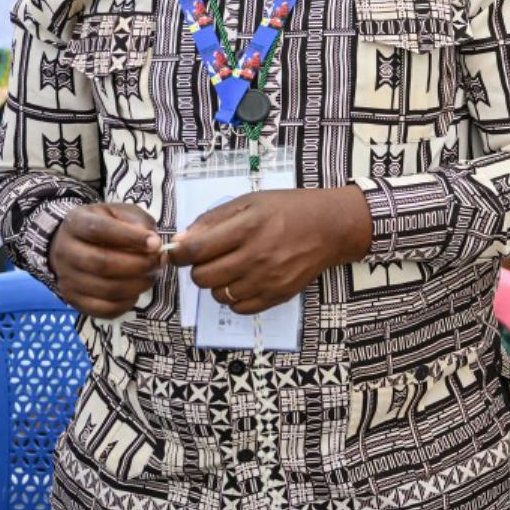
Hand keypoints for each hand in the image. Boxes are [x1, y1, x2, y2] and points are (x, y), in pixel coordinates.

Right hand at [49, 203, 160, 317]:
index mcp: (76, 224)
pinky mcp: (73, 300)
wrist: (74, 244)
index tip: (156, 243)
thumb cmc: (105, 226)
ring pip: (105, 289)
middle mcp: (65, 252)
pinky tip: (136, 292)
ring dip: (137, 285)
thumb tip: (153, 244)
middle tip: (159, 262)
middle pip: (102, 263)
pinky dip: (126, 304)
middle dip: (139, 264)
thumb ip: (138, 222)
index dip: (130, 237)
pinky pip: (103, 310)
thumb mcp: (121, 213)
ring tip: (152, 275)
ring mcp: (66, 278)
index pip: (99, 230)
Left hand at [171, 187, 369, 314]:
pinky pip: (239, 307)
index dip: (178, 254)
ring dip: (218, 283)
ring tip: (233, 268)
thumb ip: (213, 220)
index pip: (195, 250)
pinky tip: (245, 281)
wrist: (331, 227)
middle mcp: (257, 255)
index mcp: (248, 227)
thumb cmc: (289, 210)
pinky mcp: (278, 295)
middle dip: (198, 268)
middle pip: (202, 277)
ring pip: (218, 295)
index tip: (178, 253)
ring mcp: (268, 279)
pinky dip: (235, 297)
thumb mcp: (250, 202)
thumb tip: (180, 241)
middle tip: (211, 258)